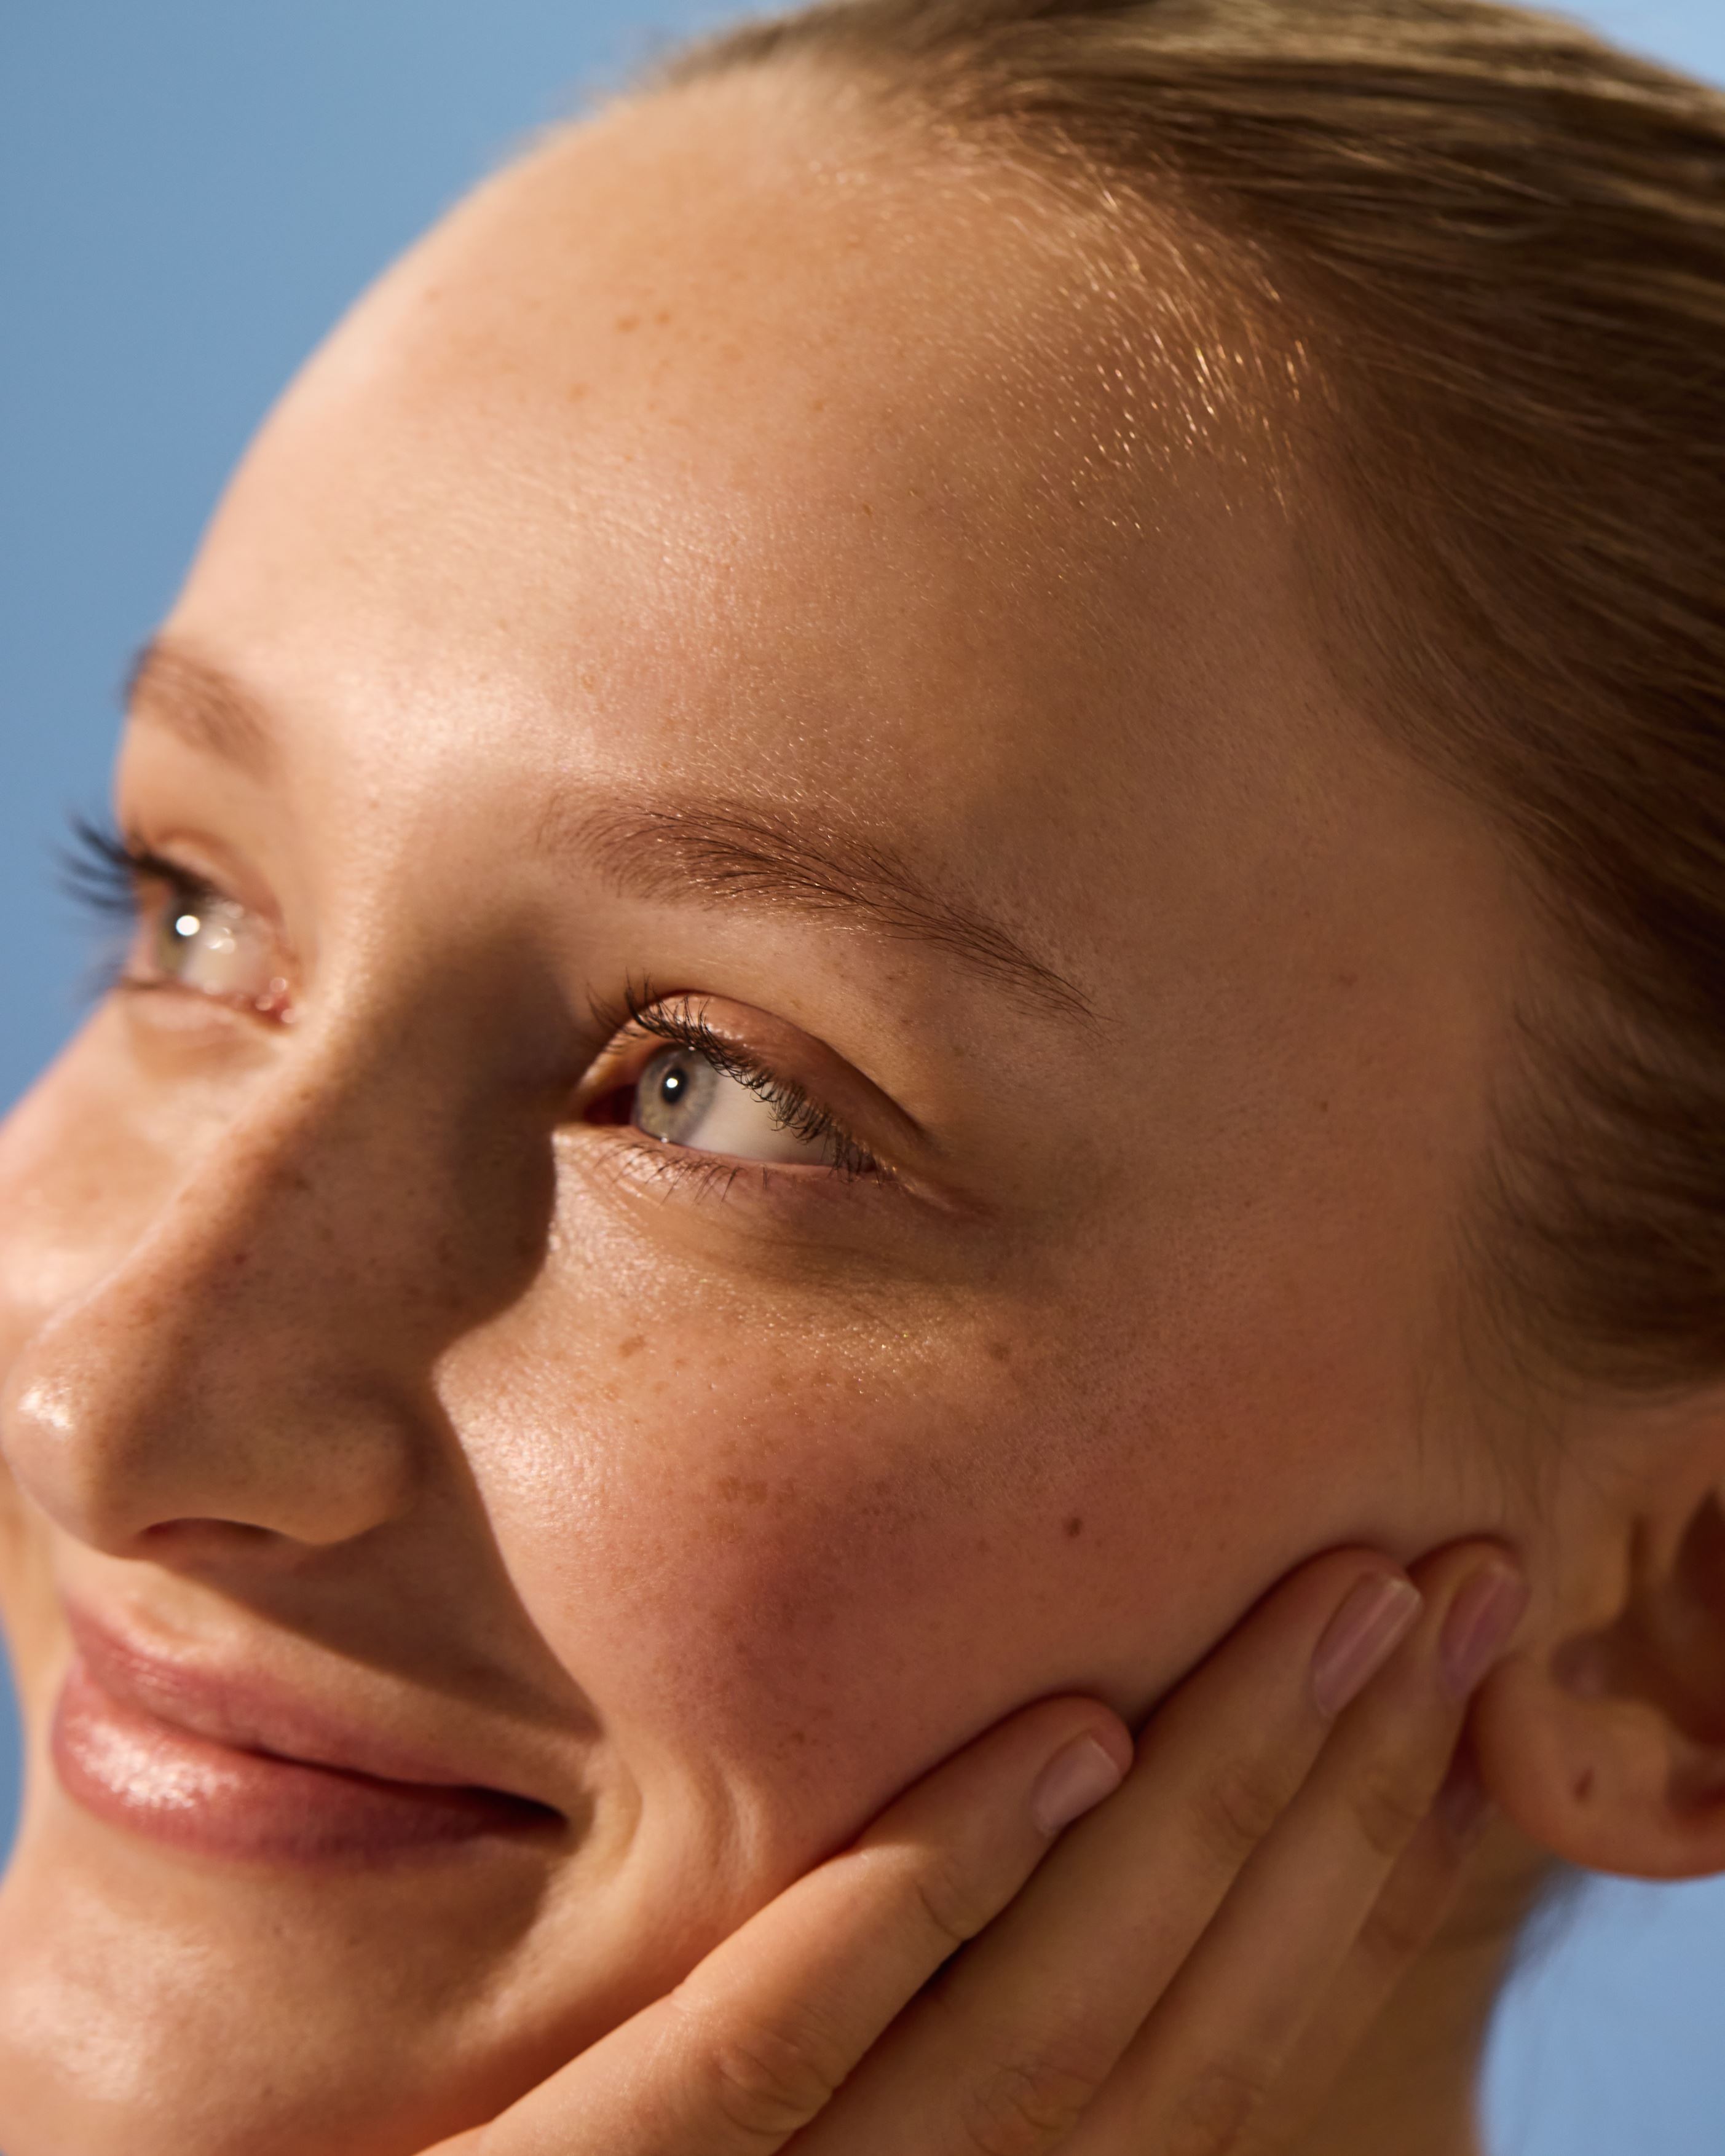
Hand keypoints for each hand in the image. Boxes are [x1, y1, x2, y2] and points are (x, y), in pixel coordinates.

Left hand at [421, 1540, 1524, 2155]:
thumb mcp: (755, 2083)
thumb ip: (890, 1992)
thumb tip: (1069, 1762)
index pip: (1190, 2051)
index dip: (1334, 1860)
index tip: (1416, 1660)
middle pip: (1151, 2034)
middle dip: (1308, 1801)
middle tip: (1416, 1582)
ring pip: (1009, 2056)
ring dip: (1171, 1824)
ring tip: (1295, 1635)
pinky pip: (740, 2084)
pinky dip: (897, 1915)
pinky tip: (1040, 1745)